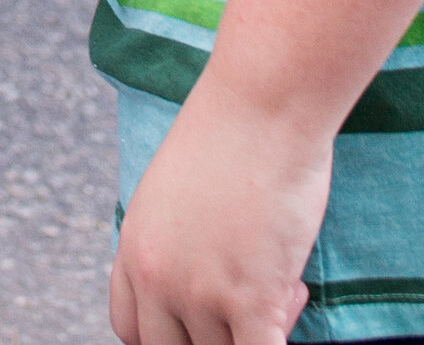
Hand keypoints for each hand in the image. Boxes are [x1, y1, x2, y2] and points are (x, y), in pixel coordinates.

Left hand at [109, 81, 329, 344]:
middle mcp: (156, 277)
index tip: (205, 317)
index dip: (170, 334)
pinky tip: (293, 293)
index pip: (130, 330)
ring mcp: (199, 292)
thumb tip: (202, 286)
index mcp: (133, 247)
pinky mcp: (249, 300)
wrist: (261, 102)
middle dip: (216, 336)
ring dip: (256, 329)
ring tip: (282, 277)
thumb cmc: (231, 135)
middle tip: (253, 294)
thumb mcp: (175, 191)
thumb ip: (174, 243)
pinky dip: (278, 341)